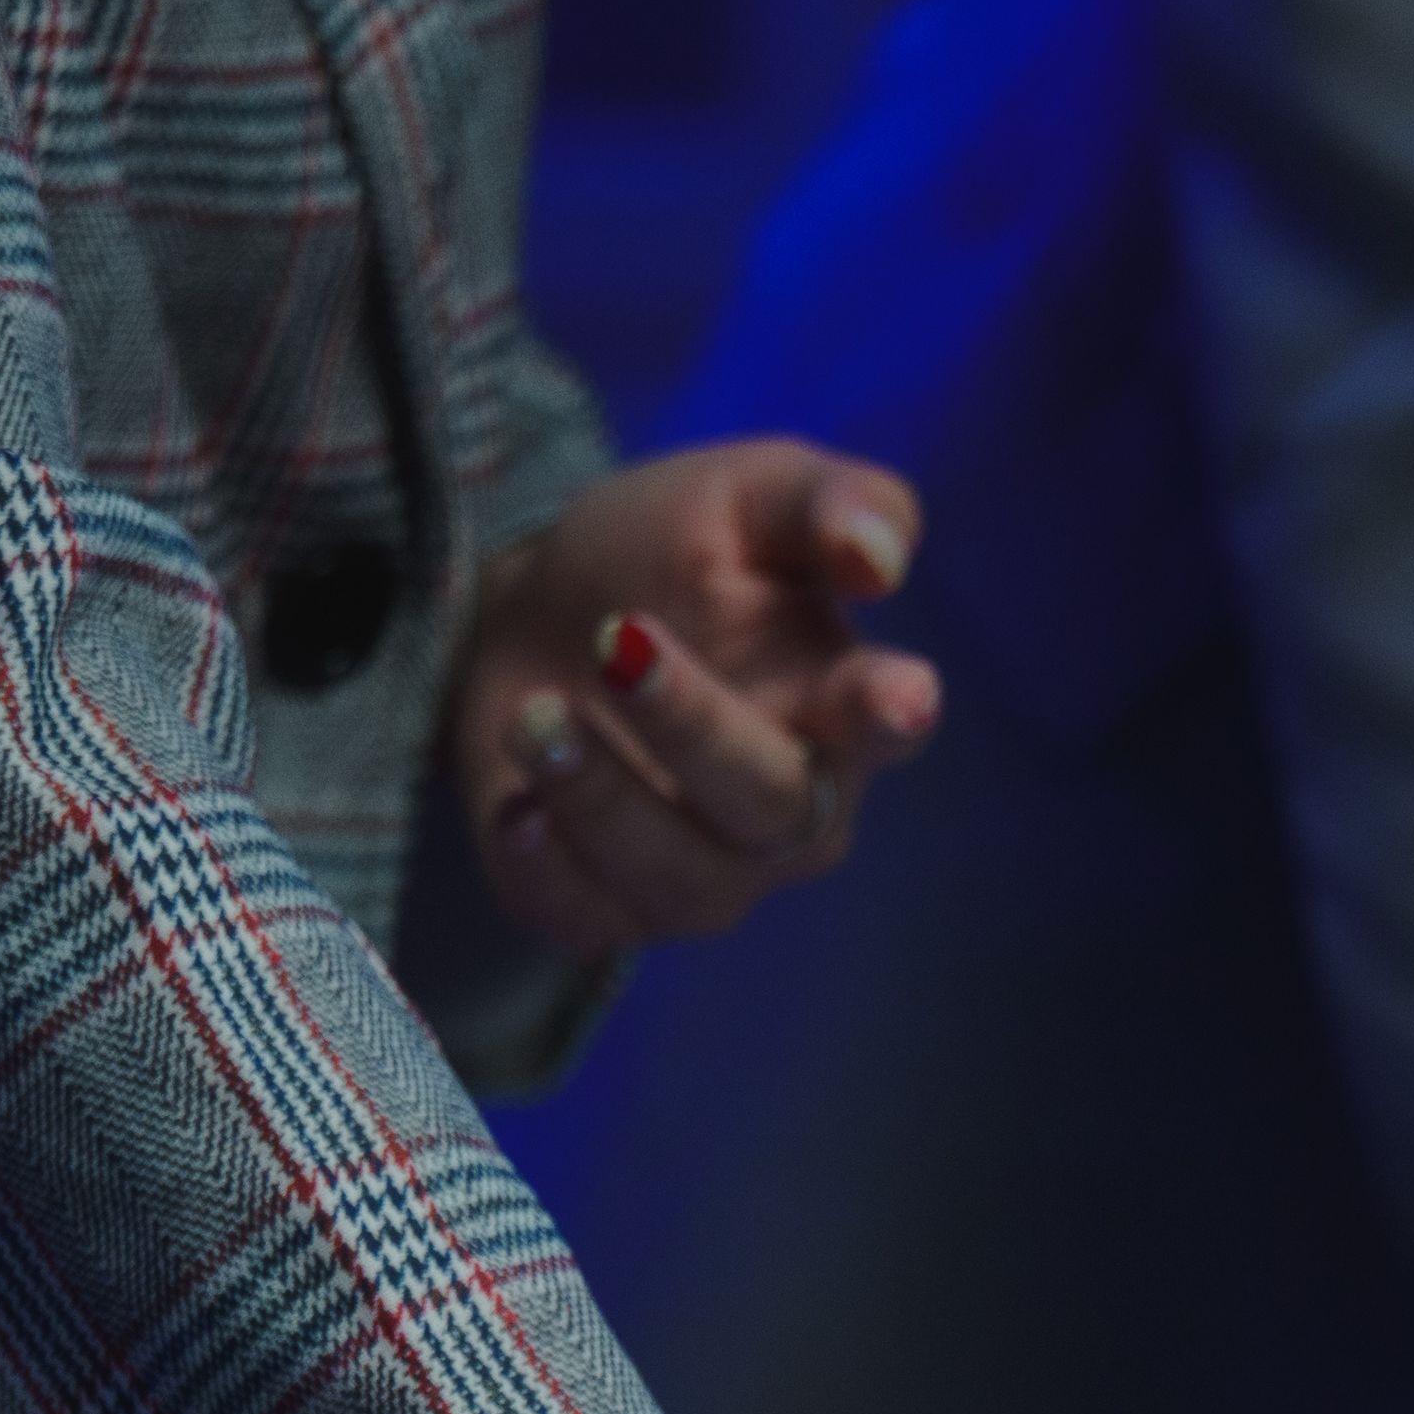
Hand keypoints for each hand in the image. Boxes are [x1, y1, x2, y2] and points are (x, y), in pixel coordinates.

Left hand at [443, 439, 944, 954]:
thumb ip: (827, 503)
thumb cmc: (671, 554)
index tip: (895, 694)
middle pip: (771, 805)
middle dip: (695, 728)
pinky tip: (517, 811)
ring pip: (678, 875)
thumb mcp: (747, 495)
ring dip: (600, 796)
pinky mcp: (609, 909)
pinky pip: (586, 918)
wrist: (539, 613)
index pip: (884, 720)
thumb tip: (878, 556)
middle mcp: (791, 809)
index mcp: (841, 704)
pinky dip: (546, 869)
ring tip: (535, 712)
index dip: (889, 711)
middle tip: (618, 644)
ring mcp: (707, 874)